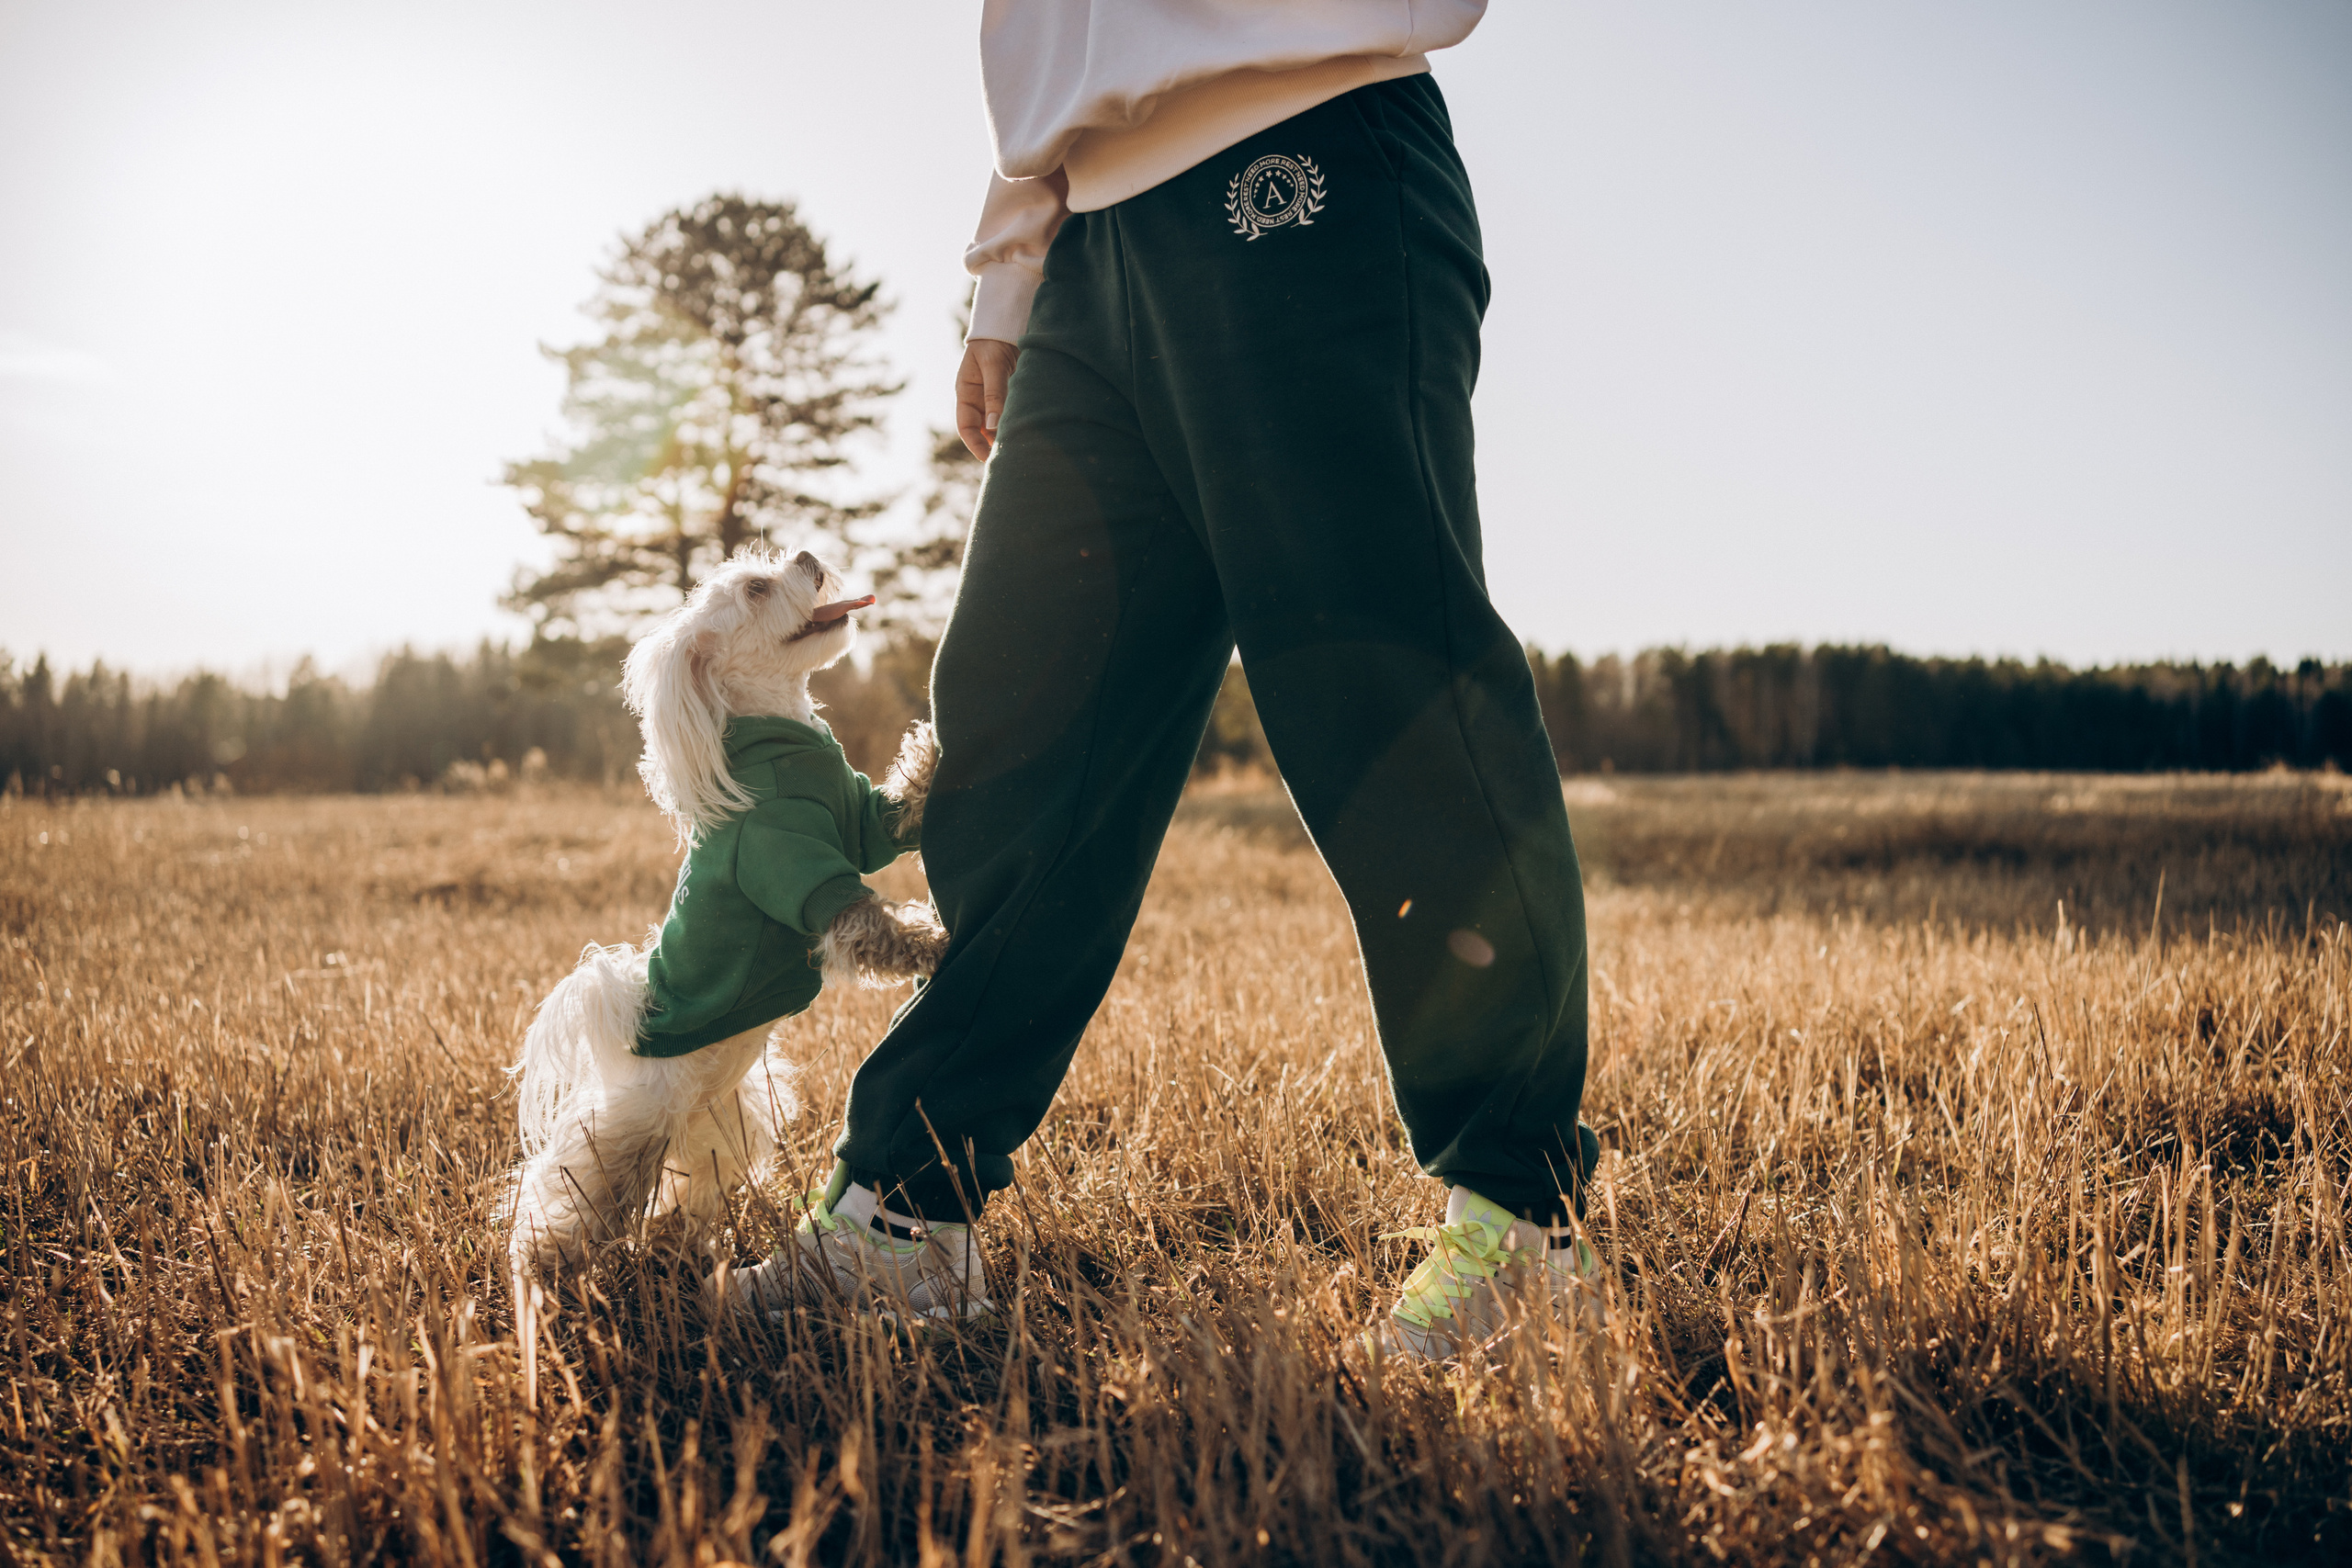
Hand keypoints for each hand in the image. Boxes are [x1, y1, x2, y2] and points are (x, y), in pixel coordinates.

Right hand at [955, 338, 1019, 459]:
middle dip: (993, 445)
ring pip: (998, 425)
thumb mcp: (993, 367)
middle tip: (1009, 458)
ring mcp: (993, 399)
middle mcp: (978, 400)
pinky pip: (1011, 415)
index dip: (974, 444)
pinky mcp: (1009, 397)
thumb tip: (993, 426)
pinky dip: (1017, 424)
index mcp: (965, 393)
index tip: (987, 458)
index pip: (965, 426)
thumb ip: (994, 394)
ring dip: (1007, 435)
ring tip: (1020, 448)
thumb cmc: (993, 343)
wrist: (1005, 327)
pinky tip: (1028, 432)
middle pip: (982, 431)